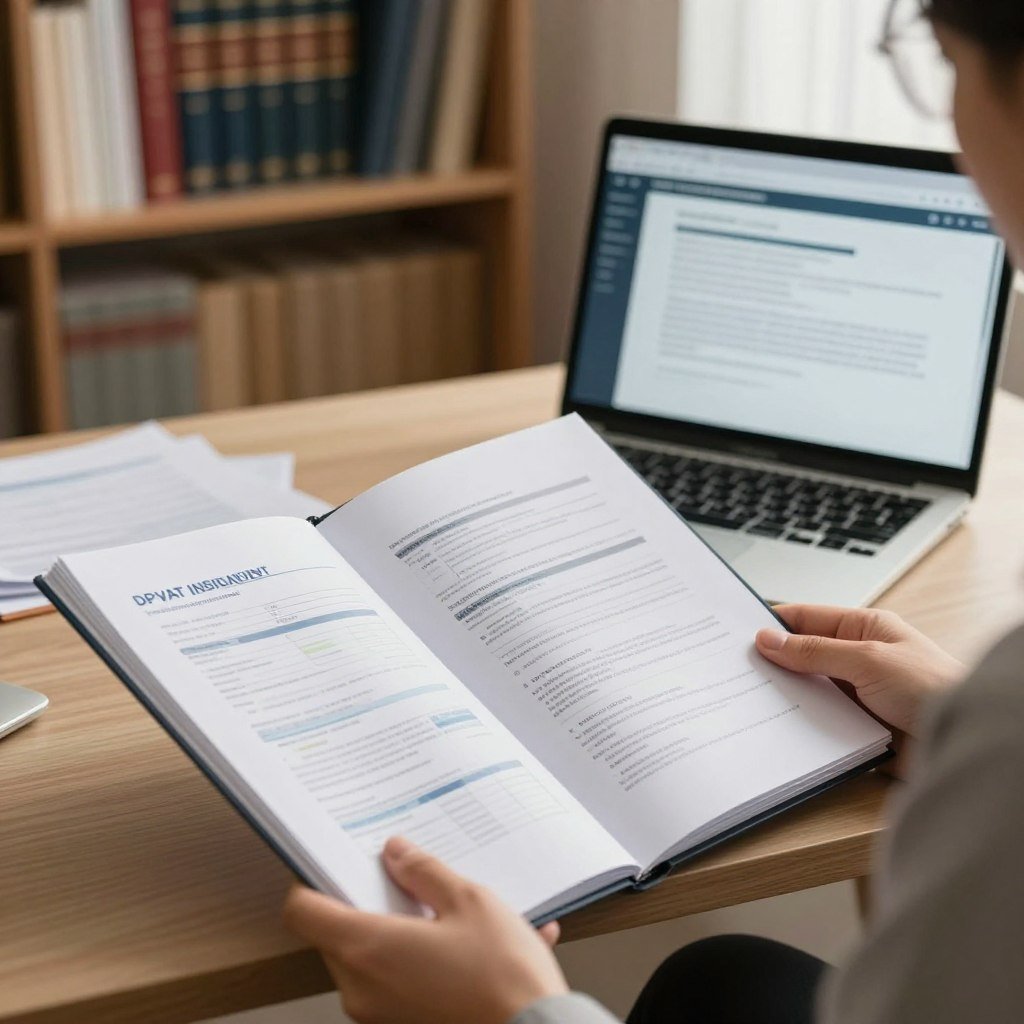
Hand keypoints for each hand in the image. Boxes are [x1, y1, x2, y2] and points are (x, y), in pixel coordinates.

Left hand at [283, 837, 567, 1023]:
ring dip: (401, 932)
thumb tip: (397, 853)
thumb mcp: (468, 901)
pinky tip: (472, 945)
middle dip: (368, 903)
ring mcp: (380, 1013)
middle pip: (338, 933)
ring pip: (370, 957)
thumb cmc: (502, 977)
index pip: (303, 911)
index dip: (311, 881)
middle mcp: (362, 987)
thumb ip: (424, 872)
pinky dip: (424, 960)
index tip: (332, 864)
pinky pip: (399, 982)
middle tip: (406, 882)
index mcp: (367, 948)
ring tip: (452, 915)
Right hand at [756, 605, 964, 743]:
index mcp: (863, 628)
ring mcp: (856, 692)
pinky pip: (819, 720)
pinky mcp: (856, 724)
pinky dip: (801, 723)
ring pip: (808, 690)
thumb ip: (815, 651)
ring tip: (751, 699)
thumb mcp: (867, 660)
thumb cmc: (933, 688)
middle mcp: (857, 657)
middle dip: (774, 662)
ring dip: (787, 696)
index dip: (773, 623)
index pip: (807, 618)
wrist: (962, 738)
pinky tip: (780, 727)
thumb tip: (769, 639)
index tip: (738, 633)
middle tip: (738, 669)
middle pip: (802, 655)